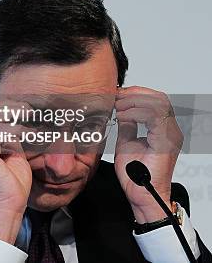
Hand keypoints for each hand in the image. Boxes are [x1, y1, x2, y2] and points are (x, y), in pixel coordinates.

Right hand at [0, 99, 31, 242]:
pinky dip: (13, 129)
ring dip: (8, 112)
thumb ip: (9, 137)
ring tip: (26, 113)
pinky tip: (26, 132)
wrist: (7, 208)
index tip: (19, 106)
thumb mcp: (11, 152)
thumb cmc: (10, 187)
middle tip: (24, 108)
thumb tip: (16, 122)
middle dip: (3, 105)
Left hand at [114, 86, 183, 222]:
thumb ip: (127, 126)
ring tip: (118, 107)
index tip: (116, 94)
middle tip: (116, 97)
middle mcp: (171, 130)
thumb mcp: (126, 142)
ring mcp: (171, 136)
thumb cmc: (135, 174)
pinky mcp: (165, 143)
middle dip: (135, 93)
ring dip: (135, 101)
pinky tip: (123, 116)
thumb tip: (121, 110)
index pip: (156, 100)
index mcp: (164, 129)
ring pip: (159, 103)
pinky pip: (155, 117)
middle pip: (160, 98)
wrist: (141, 195)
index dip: (136, 93)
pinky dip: (136, 112)